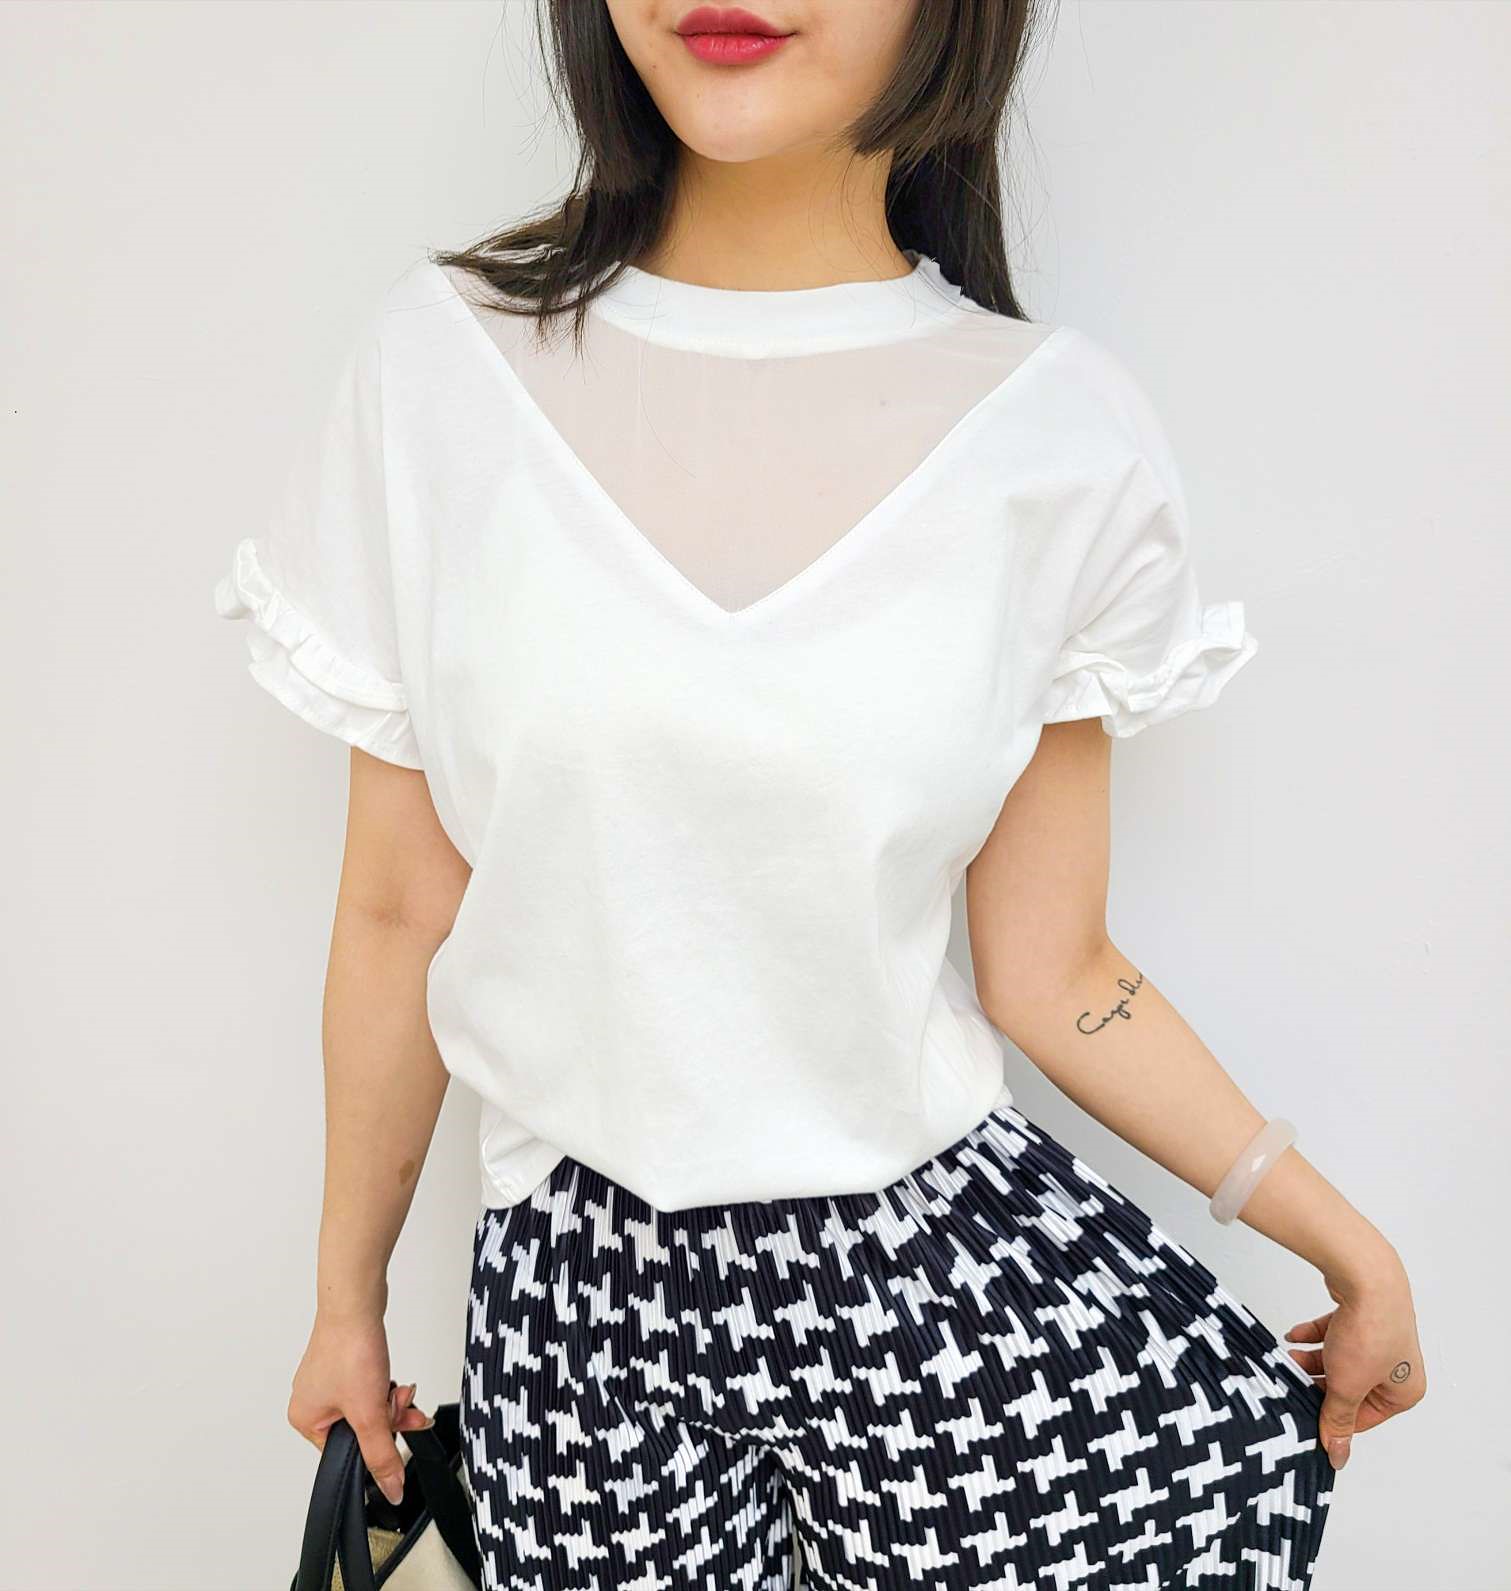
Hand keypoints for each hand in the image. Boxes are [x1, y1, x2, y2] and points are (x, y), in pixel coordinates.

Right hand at [288, 1309, 432, 1504]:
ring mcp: (327, 1378)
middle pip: (360, 1429)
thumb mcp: (369, 1413)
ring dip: (389, 1401)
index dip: (374, 1443)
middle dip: (386, 1417)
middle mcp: (311, 1400)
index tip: (393, 1430)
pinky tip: (394, 1378)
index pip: (344, 1453)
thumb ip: (381, 1455)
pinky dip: (384, 1384)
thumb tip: (390, 1489)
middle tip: (399, 1403)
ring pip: (367, 1406)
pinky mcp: (343, 1361)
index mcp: (304, 1419)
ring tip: (399, 1388)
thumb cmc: (349, 1350)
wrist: (356, 1302)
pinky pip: (368, 1386)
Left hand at [1284, 1251, 1425, 1470]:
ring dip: (1312, 1361)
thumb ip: (1337, 1419)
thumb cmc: (1369, 1333)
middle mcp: (1397, 1365)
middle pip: (1350, 1386)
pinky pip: (1333, 1333)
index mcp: (1405, 1390)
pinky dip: (1313, 1336)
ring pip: (1339, 1359)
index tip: (1307, 1419)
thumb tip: (1337, 1454)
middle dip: (1319, 1384)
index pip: (1364, 1418)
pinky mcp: (1361, 1314)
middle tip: (1293, 1386)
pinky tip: (1293, 1337)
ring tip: (1289, 1360)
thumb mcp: (1347, 1386)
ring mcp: (1380, 1337)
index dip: (1333, 1418)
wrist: (1365, 1276)